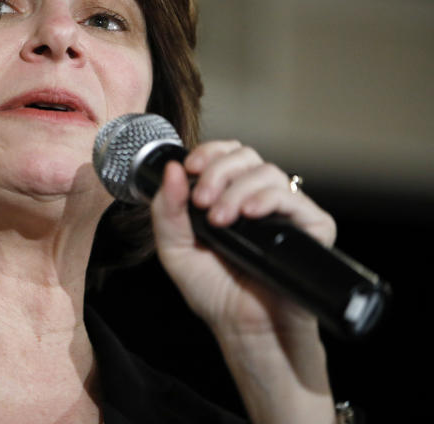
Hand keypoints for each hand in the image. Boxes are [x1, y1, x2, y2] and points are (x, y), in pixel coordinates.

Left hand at [149, 140, 335, 334]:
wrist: (243, 328)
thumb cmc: (214, 291)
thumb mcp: (175, 249)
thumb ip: (166, 210)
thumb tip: (172, 169)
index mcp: (229, 195)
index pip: (226, 154)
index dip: (209, 152)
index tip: (191, 168)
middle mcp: (258, 198)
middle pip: (246, 156)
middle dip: (218, 171)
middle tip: (202, 201)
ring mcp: (286, 212)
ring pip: (269, 172)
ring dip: (237, 190)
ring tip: (220, 220)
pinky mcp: (312, 228)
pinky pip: (295, 199)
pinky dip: (269, 199)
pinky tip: (249, 215)